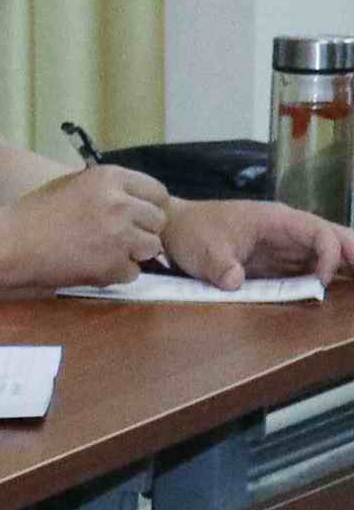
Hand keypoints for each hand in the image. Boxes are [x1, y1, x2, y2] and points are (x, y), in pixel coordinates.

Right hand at [0, 163, 169, 287]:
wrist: (8, 243)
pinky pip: (133, 272)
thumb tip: (141, 200)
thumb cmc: (36, 213)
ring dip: (133, 252)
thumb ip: (109, 188)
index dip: (149, 206)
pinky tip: (92, 265)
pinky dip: (116, 273)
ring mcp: (118, 235)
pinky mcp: (111, 265)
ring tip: (106, 252)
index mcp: (110, 178)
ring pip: (151, 247)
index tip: (136, 216)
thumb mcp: (74, 184)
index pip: (157, 192)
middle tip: (117, 237)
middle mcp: (119, 203)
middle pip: (158, 220)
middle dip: (142, 230)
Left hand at [157, 198, 353, 292]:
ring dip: (345, 267)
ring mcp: (284, 247)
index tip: (321, 281)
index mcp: (277, 220)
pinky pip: (309, 268)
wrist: (172, 230)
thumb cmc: (191, 232)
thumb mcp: (202, 248)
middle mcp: (288, 231)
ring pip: (326, 253)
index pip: (319, 232)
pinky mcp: (277, 263)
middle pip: (333, 238)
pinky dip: (328, 277)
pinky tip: (338, 289)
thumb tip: (234, 283)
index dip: (330, 255)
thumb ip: (219, 264)